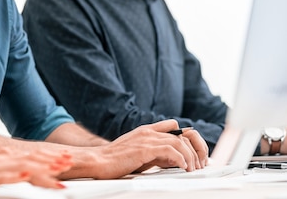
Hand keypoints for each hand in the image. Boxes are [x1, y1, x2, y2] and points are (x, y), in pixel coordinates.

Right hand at [0, 147, 72, 196]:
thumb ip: (10, 172)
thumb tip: (27, 174)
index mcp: (6, 158)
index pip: (32, 156)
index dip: (50, 157)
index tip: (66, 158)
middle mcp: (3, 160)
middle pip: (32, 158)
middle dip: (52, 159)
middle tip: (69, 160)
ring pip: (23, 165)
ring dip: (41, 166)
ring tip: (56, 166)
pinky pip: (3, 176)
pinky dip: (16, 175)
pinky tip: (27, 175)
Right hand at [64, 119, 205, 179]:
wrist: (98, 161)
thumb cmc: (114, 160)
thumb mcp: (137, 153)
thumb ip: (153, 152)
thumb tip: (171, 160)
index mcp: (145, 130)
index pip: (172, 126)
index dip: (185, 139)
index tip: (191, 154)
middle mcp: (147, 132)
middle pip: (180, 134)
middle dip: (193, 150)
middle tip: (197, 165)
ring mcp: (146, 139)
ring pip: (179, 142)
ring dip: (189, 157)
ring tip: (192, 169)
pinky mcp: (145, 149)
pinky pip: (172, 151)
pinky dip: (181, 160)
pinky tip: (183, 168)